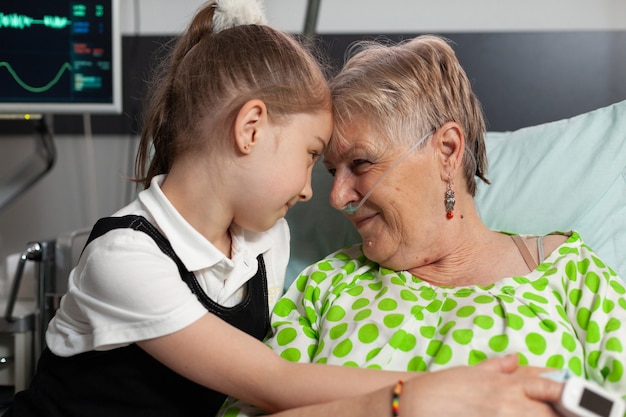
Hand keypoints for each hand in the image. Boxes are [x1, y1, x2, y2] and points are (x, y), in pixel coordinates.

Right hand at [400, 354, 563, 416]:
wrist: (417, 406)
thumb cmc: (442, 387)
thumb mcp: (472, 371)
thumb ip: (498, 367)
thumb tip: (516, 359)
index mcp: (505, 383)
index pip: (549, 385)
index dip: (566, 391)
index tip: (572, 393)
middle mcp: (510, 403)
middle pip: (550, 410)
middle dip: (557, 410)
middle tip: (552, 409)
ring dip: (541, 416)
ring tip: (533, 412)